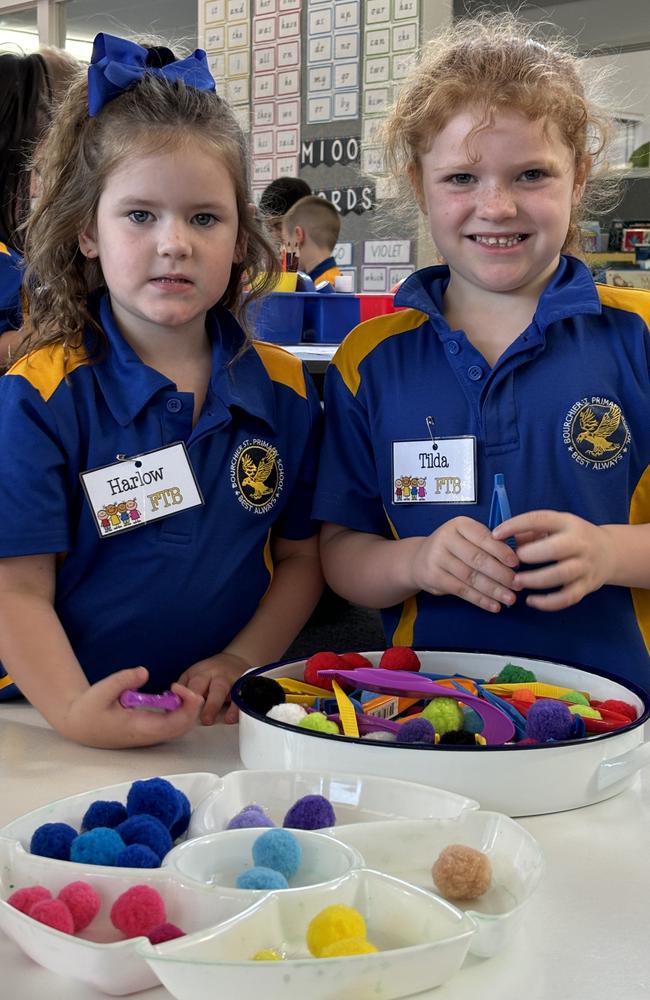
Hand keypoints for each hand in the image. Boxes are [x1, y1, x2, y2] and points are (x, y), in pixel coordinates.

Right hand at [61, 666, 204, 747]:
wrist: (79, 725)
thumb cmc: (89, 710)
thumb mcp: (101, 690)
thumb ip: (122, 680)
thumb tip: (145, 672)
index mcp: (140, 728)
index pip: (174, 724)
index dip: (186, 706)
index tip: (177, 686)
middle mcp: (149, 736)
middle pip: (184, 727)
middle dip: (192, 707)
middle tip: (181, 685)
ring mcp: (150, 735)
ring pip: (180, 727)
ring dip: (187, 708)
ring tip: (177, 689)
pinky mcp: (149, 731)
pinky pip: (172, 724)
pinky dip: (179, 710)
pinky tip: (170, 695)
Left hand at [178, 652, 250, 724]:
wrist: (234, 660)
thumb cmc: (209, 673)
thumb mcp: (192, 676)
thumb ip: (182, 690)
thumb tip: (170, 708)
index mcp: (201, 673)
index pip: (195, 685)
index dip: (191, 697)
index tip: (186, 708)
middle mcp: (219, 676)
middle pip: (217, 688)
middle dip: (212, 704)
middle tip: (206, 719)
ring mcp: (234, 681)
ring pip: (235, 692)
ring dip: (231, 706)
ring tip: (227, 719)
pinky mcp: (246, 687)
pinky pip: (247, 696)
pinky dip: (244, 706)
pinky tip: (242, 714)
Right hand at [411, 516, 519, 611]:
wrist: (418, 560)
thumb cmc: (453, 548)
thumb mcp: (467, 537)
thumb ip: (490, 543)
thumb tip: (520, 554)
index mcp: (459, 524)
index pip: (483, 537)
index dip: (501, 551)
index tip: (516, 563)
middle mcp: (446, 538)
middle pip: (477, 558)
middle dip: (501, 573)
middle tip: (518, 584)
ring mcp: (437, 558)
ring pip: (471, 576)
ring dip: (493, 589)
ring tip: (510, 598)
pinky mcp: (434, 577)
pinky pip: (461, 590)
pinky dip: (480, 599)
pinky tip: (493, 605)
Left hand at [493, 509, 615, 610]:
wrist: (610, 552)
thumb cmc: (572, 537)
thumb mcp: (556, 526)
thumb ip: (530, 532)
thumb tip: (502, 540)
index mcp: (567, 523)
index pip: (540, 519)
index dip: (516, 525)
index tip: (496, 534)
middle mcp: (579, 543)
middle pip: (556, 548)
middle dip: (532, 555)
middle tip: (513, 561)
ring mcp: (585, 565)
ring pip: (561, 574)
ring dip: (536, 580)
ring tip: (516, 582)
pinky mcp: (587, 586)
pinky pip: (567, 597)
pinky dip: (548, 602)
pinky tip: (531, 601)